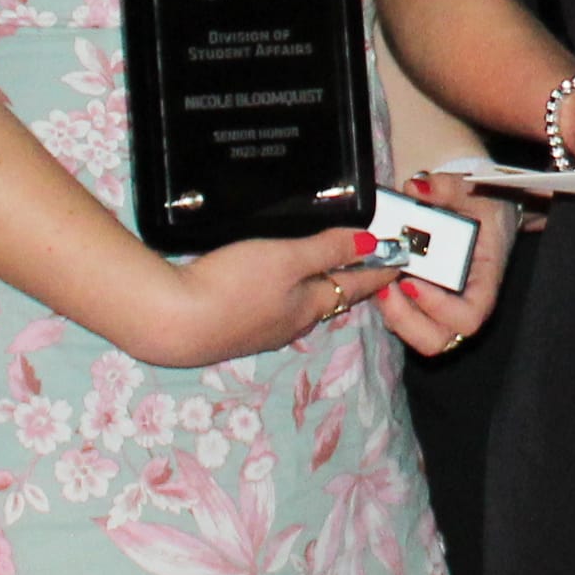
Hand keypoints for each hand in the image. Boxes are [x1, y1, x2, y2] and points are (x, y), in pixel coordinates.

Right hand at [141, 224, 395, 364]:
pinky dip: (284, 290)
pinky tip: (272, 282)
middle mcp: (290, 324)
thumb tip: (373, 245)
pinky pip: (273, 306)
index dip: (380, 269)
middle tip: (368, 257)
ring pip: (300, 303)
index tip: (402, 257)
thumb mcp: (285, 258)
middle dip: (350, 278)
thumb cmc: (232, 286)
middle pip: (329, 296)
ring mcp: (261, 330)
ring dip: (316, 284)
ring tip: (325, 264)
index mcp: (309, 307)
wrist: (172, 322)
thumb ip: (327, 250)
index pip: (356, 284)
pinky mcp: (234, 327)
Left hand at [369, 175, 514, 357]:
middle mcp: (462, 305)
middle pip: (437, 340)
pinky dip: (387, 304)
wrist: (486, 213)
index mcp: (483, 284)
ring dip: (392, 313)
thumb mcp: (475, 192)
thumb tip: (416, 187)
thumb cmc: (486, 208)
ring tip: (379, 281)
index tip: (413, 281)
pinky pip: (402, 319)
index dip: (439, 309)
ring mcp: (440, 309)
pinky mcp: (421, 304)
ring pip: (416, 336)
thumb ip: (448, 187)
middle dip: (405, 319)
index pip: (468, 318)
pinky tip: (378, 276)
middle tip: (386, 287)